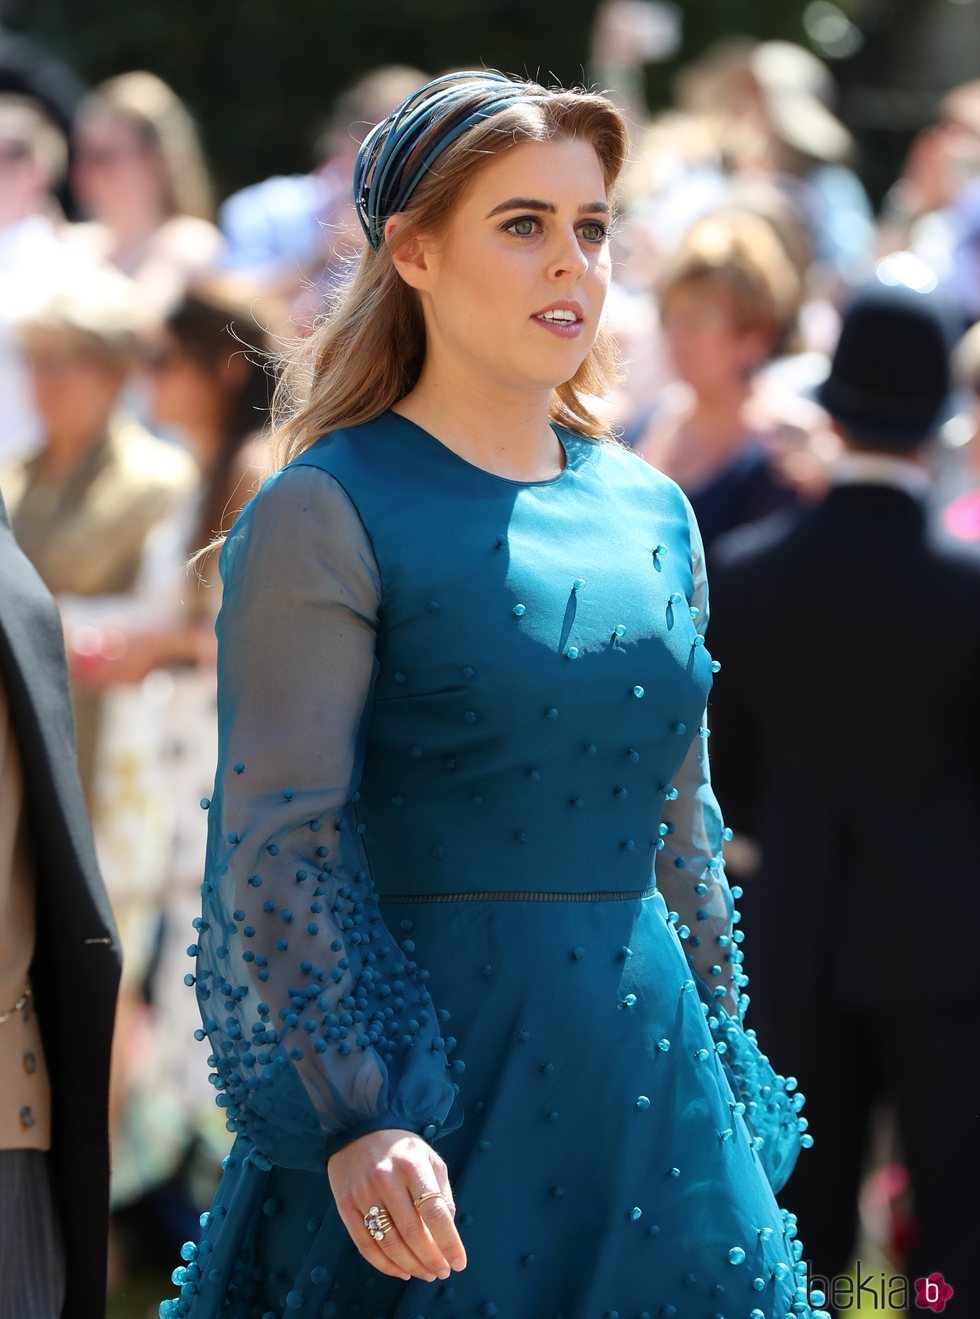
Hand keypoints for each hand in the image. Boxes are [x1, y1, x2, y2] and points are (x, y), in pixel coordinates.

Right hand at [327, 1128, 466, 1281]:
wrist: (359, 1128)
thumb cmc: (402, 1149)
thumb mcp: (429, 1159)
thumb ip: (441, 1193)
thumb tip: (448, 1231)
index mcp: (412, 1165)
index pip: (435, 1213)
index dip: (449, 1243)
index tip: (459, 1264)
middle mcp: (387, 1179)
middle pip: (413, 1234)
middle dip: (431, 1259)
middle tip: (442, 1272)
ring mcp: (363, 1193)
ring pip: (390, 1244)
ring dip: (411, 1266)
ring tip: (426, 1274)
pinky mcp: (345, 1205)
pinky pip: (366, 1245)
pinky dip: (386, 1265)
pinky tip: (401, 1271)